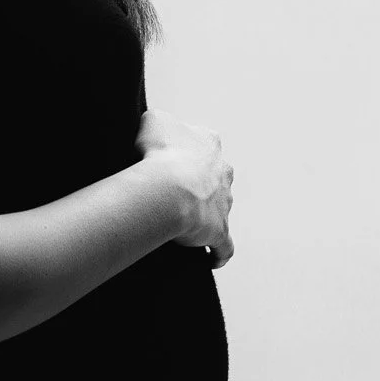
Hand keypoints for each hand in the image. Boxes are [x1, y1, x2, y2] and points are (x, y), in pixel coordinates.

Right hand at [134, 108, 234, 269]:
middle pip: (218, 176)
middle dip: (204, 182)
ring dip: (208, 215)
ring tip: (187, 224)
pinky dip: (219, 253)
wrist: (170, 190)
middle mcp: (223, 172)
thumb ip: (159, 120)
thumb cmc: (160, 154)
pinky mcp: (220, 231)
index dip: (188, 151)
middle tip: (177, 191)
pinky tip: (211, 260)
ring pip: (221, 208)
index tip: (173, 158)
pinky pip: (224, 246)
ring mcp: (224, 203)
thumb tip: (157, 125)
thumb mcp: (154, 120)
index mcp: (209, 144)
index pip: (205, 143)